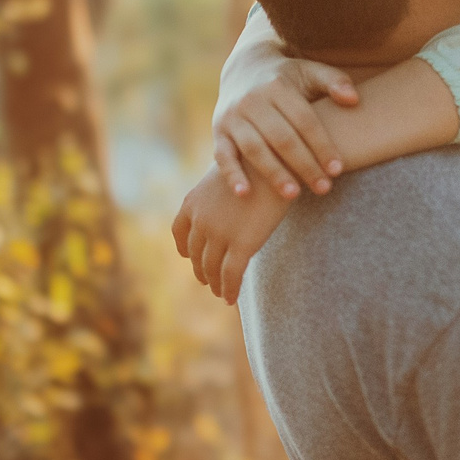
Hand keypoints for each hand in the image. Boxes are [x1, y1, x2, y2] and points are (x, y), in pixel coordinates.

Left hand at [171, 166, 290, 303]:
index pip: (180, 232)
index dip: (185, 249)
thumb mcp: (229, 175)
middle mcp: (200, 219)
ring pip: (211, 268)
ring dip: (214, 284)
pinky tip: (231, 300)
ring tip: (221, 292)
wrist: (279, 160)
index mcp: (192, 202)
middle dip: (201, 270)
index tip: (190, 257)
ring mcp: (219, 234)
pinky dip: (229, 290)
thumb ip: (220, 195)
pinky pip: (231, 276)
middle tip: (209, 281)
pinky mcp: (242, 245)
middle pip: (196, 254)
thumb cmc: (259, 163)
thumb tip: (225, 205)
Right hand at [213, 57, 359, 201]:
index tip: (337, 169)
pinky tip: (244, 193)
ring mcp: (233, 116)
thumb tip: (354, 99)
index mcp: (278, 86)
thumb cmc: (287, 77)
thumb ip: (334, 81)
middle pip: (282, 138)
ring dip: (273, 173)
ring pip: (254, 149)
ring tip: (294, 195)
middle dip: (304, 165)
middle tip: (324, 189)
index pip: (304, 121)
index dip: (322, 145)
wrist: (244, 67)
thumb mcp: (310, 71)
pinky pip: (222, 155)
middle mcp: (253, 100)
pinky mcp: (219, 130)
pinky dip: (232, 174)